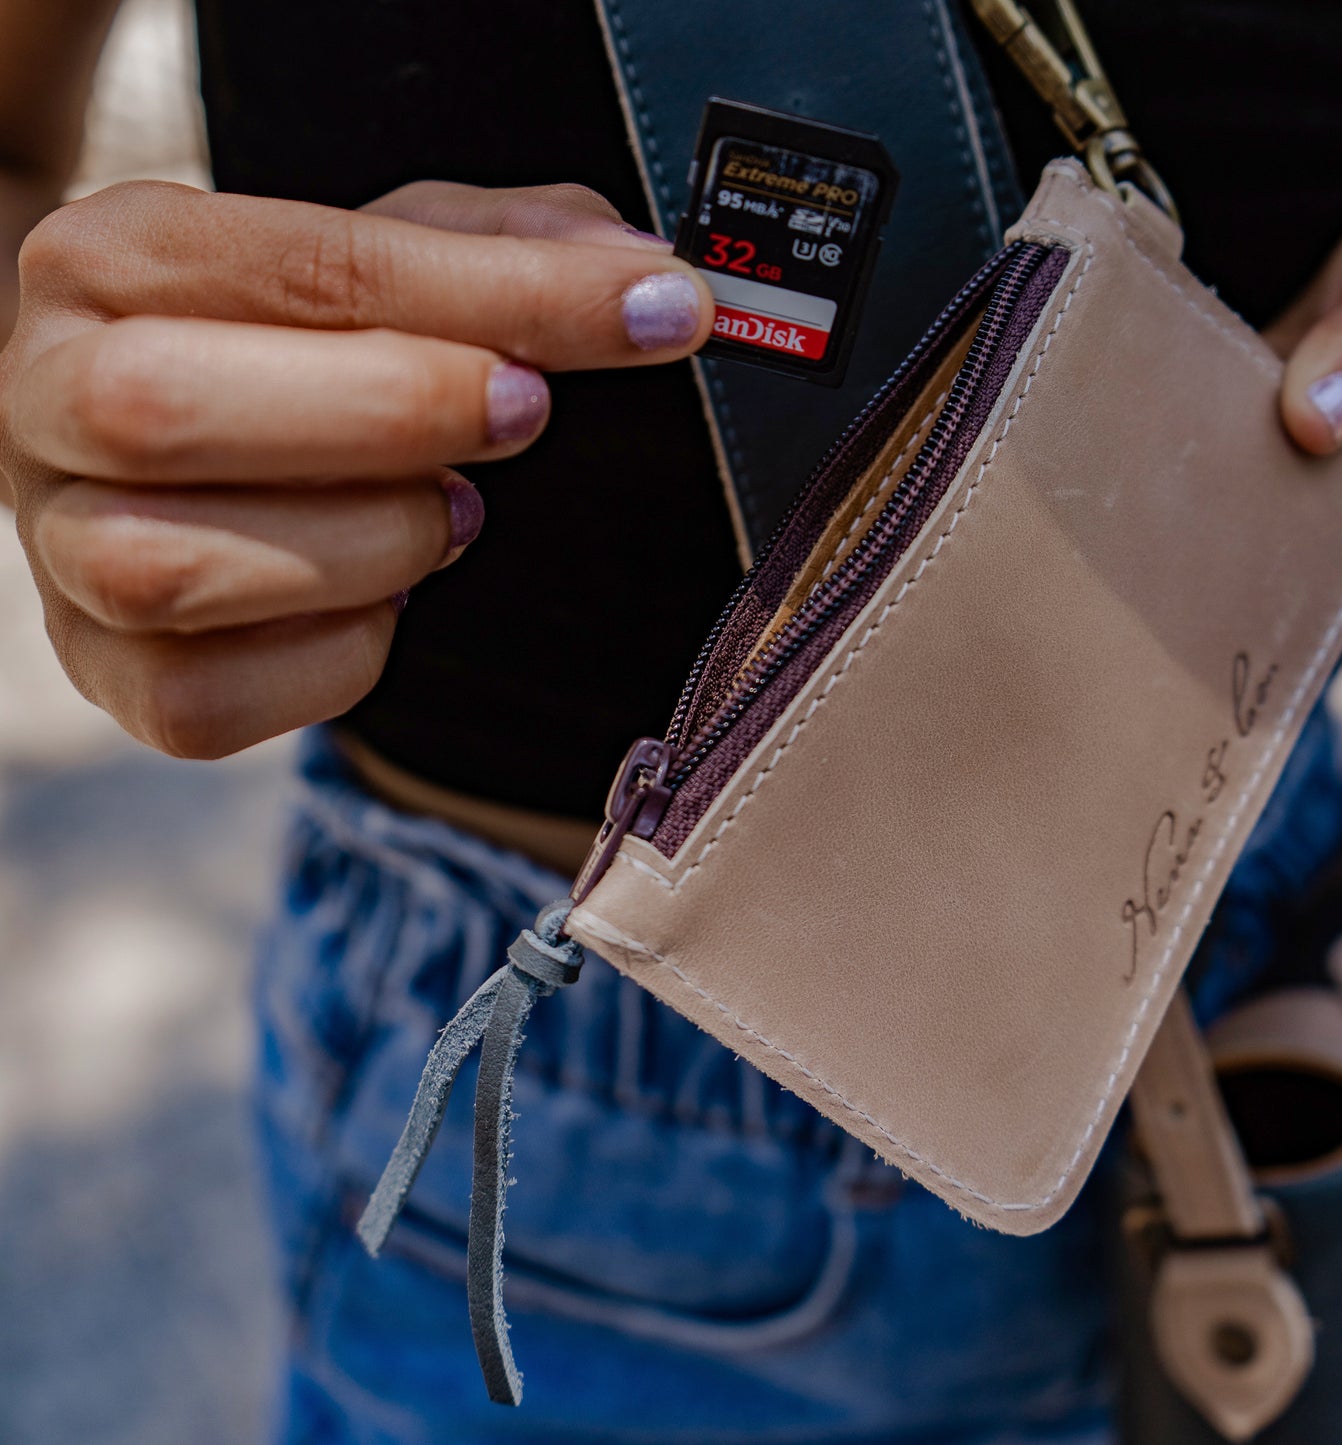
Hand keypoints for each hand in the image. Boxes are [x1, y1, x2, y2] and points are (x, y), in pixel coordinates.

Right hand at [0, 179, 708, 755]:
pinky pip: (214, 697)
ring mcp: (61, 548)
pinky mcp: (111, 676)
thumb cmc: (291, 351)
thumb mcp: (389, 264)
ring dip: (369, 545)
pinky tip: (383, 599)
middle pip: (169, 412)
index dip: (497, 297)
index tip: (646, 314)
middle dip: (393, 415)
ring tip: (445, 512)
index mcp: (113, 258)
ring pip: (179, 570)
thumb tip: (643, 283)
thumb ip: (505, 252)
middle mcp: (47, 396)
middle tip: (518, 413)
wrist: (185, 450)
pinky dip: (339, 656)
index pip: (306, 265)